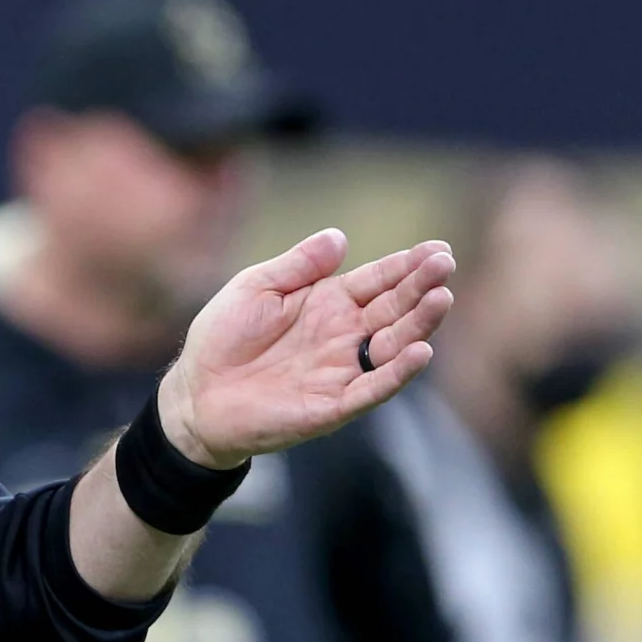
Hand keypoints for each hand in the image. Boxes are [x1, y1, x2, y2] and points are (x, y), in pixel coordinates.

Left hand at [161, 229, 455, 468]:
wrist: (195, 394)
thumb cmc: (222, 338)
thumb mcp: (255, 288)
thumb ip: (298, 266)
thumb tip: (339, 236)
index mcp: (327, 303)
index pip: (377, 281)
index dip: (406, 266)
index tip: (438, 249)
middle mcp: (343, 335)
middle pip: (394, 309)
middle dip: (421, 287)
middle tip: (445, 265)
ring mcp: (341, 371)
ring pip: (393, 346)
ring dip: (419, 324)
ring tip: (440, 298)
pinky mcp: (333, 405)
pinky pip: (373, 388)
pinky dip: (397, 372)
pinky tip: (420, 350)